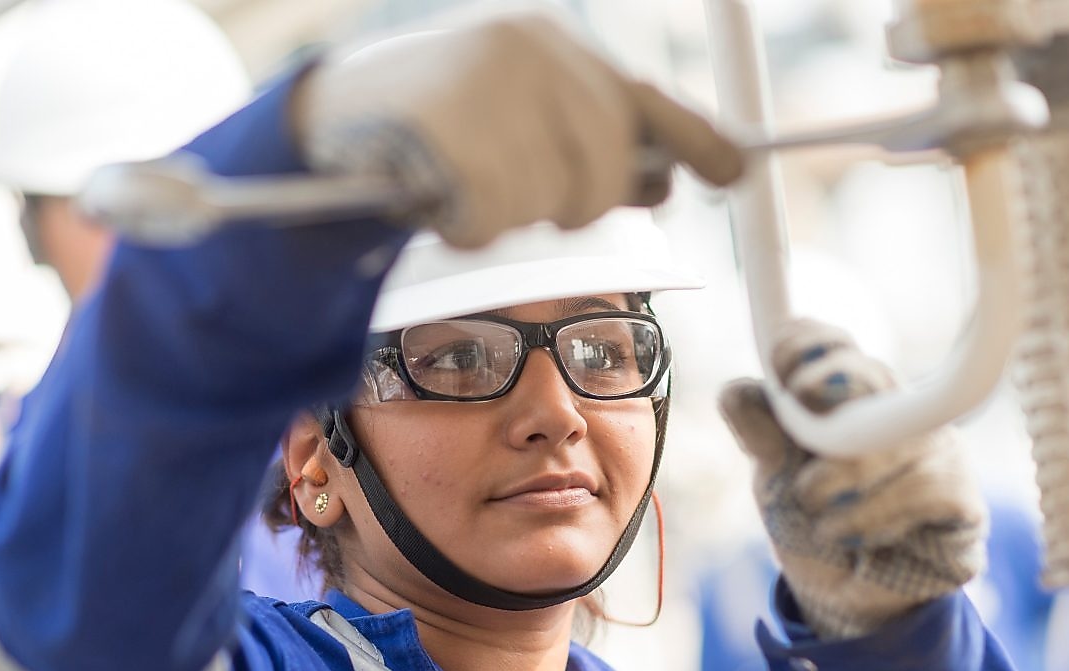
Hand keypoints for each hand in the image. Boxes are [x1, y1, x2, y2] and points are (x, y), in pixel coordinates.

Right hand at [294, 4, 741, 247]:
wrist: (332, 115)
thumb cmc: (441, 122)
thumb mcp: (524, 120)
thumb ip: (593, 145)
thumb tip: (668, 182)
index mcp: (551, 44)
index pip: (641, 98)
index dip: (697, 140)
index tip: (736, 173)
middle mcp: (528, 54)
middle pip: (602, 167)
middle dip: (574, 203)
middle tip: (525, 196)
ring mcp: (488, 90)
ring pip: (547, 203)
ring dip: (508, 213)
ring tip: (462, 178)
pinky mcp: (448, 135)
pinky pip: (491, 224)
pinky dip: (465, 228)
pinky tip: (435, 195)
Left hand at [718, 319, 987, 639]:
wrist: (843, 597)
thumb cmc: (810, 522)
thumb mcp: (772, 476)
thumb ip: (758, 431)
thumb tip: (735, 390)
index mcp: (845, 394)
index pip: (834, 344)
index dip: (809, 345)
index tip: (783, 369)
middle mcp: (895, 410)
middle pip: (869, 374)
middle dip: (831, 384)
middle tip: (804, 408)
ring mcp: (934, 448)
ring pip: (890, 437)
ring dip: (840, 476)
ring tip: (815, 506)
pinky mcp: (960, 495)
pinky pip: (921, 488)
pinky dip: (872, 516)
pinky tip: (851, 534)